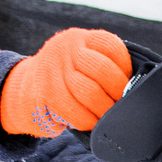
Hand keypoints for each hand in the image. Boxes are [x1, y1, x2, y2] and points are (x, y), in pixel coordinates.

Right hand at [0, 28, 131, 136]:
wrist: (27, 90)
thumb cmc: (67, 80)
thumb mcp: (84, 62)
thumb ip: (105, 66)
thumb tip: (135, 87)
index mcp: (81, 38)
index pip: (112, 47)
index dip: (125, 70)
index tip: (127, 86)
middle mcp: (66, 48)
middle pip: (102, 70)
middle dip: (117, 93)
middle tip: (122, 106)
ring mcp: (53, 69)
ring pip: (89, 92)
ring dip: (104, 110)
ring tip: (109, 117)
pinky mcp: (46, 93)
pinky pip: (75, 111)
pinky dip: (89, 121)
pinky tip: (92, 123)